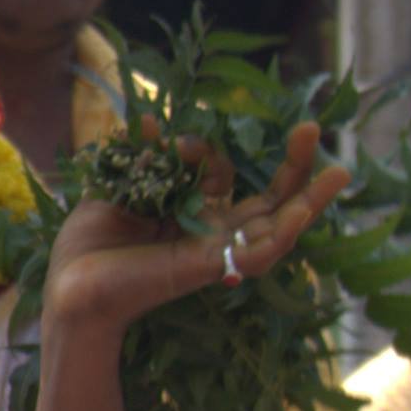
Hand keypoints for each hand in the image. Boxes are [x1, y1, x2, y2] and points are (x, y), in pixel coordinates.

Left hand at [43, 121, 347, 353]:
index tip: (173, 144)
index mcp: (192, 215)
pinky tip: (301, 212)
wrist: (69, 289)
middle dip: (296, 166)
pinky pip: (255, 255)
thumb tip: (148, 121)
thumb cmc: (90, 248)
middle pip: (271, 201)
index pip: (226, 178)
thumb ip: (142, 157)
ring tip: (340, 172)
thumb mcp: (118, 190)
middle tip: (314, 127)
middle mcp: (212, 234)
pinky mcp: (209, 268)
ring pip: (278, 230)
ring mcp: (215, 252)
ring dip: (311, 202)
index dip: (208, 152)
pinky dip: (281, 236)